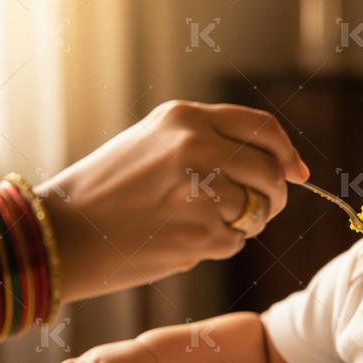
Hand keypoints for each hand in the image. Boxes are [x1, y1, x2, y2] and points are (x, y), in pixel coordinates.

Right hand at [36, 100, 309, 301]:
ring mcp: (199, 190)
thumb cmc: (109, 189)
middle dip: (274, 196)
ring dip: (246, 224)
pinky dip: (221, 245)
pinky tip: (186, 239)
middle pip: (271, 172)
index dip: (286, 153)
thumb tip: (282, 167)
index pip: (262, 128)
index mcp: (184, 118)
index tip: (298, 173)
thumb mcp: (155, 143)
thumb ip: (212, 142)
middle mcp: (197, 147)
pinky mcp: (199, 232)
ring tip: (209, 223)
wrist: (64, 233)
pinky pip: (236, 240)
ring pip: (258, 210)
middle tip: (259, 209)